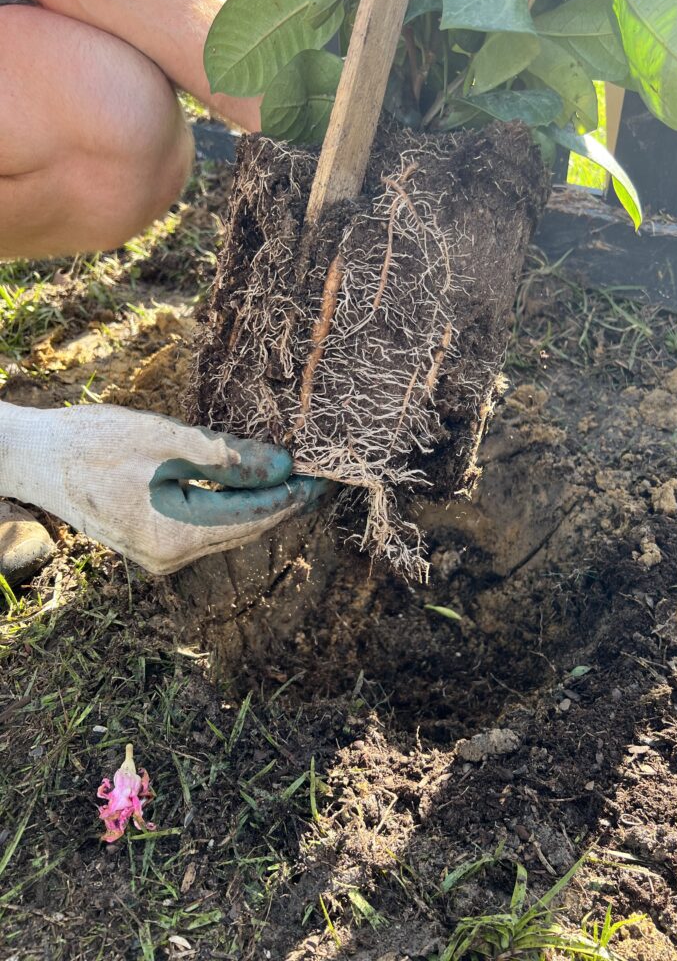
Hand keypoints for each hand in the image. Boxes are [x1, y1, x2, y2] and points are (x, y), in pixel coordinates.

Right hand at [0, 403, 323, 573]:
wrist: (31, 458)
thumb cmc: (91, 442)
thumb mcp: (165, 439)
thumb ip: (227, 456)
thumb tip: (283, 466)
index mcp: (175, 535)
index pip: (254, 517)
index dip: (293, 495)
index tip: (326, 476)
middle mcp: (171, 556)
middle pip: (245, 529)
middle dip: (284, 503)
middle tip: (320, 476)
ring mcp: (159, 555)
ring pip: (227, 530)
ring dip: (260, 505)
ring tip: (294, 477)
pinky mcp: (152, 543)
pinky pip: (206, 527)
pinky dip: (232, 507)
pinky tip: (249, 486)